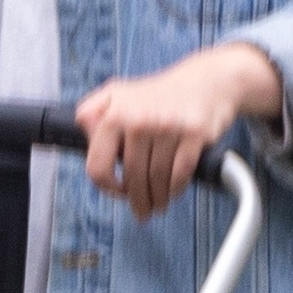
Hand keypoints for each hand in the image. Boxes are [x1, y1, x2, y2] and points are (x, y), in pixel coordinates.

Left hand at [78, 42, 282, 221]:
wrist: (208, 81)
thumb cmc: (160, 94)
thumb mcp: (118, 94)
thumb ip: (93, 114)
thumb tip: (85, 140)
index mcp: (115, 112)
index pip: (98, 165)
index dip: (107, 187)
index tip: (117, 191)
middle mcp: (139, 118)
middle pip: (132, 178)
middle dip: (137, 201)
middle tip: (142, 211)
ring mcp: (168, 126)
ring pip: (157, 179)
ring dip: (157, 199)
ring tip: (158, 204)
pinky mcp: (194, 134)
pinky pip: (180, 174)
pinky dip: (175, 189)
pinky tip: (172, 192)